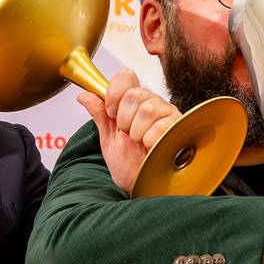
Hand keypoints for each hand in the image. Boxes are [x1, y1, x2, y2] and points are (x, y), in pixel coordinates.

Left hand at [76, 69, 181, 193]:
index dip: (114, 93)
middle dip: (124, 119)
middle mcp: (154, 104)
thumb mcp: (109, 138)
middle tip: (127, 134)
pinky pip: (160, 127)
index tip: (110, 112)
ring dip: (137, 132)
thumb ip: (99, 114)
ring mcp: (168, 115)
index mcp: (136, 102)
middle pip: (134, 94)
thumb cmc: (130, 165)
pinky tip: (153, 148)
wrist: (142, 186)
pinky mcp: (179, 128)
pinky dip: (150, 142)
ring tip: (140, 143)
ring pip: (147, 110)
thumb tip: (84, 95)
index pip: (126, 77)